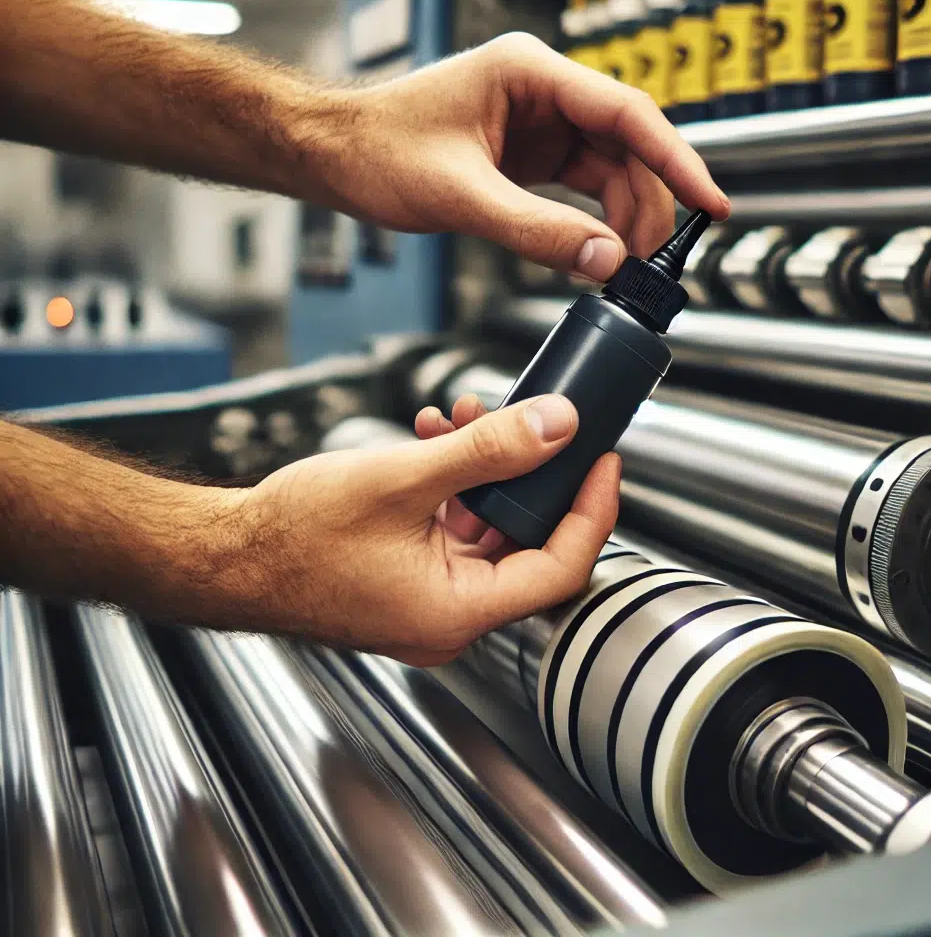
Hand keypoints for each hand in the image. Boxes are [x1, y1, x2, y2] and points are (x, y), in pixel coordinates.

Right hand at [230, 396, 619, 664]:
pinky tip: (434, 439)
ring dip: (484, 471)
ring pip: (487, 531)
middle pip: (527, 544)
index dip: (592, 510)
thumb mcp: (403, 479)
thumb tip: (556, 428)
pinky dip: (452, 487)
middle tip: (539, 425)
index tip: (603, 460)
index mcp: (458, 610)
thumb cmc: (293, 535)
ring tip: (467, 418)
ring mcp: (427, 599)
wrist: (225, 555)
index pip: (561, 567)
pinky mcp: (407, 579)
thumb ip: (487, 452)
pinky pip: (451, 532)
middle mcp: (449, 615)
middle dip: (529, 474)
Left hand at [303, 33, 728, 280]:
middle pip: (625, 146)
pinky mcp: (527, 154)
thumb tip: (605, 261)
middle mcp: (542, 92)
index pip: (627, 114)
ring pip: (607, 169)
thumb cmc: (378, 152)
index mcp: (529, 74)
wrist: (335, 155)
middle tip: (650, 266)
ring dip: (621, 218)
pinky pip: (579, 184)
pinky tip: (599, 252)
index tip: (710, 204)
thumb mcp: (461, 197)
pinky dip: (593, 220)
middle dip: (645, 206)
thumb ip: (537, 232)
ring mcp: (537, 122)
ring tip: (625, 270)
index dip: (676, 161)